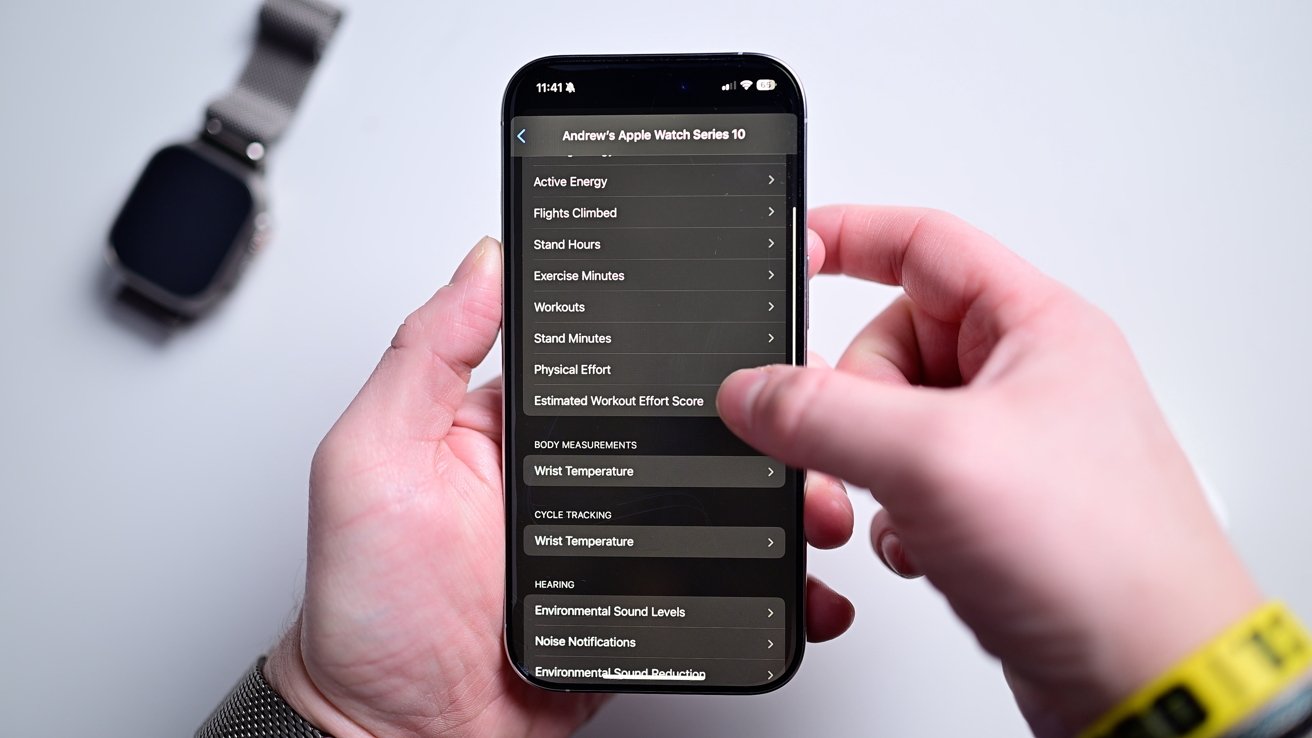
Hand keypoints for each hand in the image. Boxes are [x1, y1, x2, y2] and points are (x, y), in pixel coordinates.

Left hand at [264, 236, 856, 737]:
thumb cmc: (370, 607)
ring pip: (718, 499)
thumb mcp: (371, 458)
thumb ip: (425, 355)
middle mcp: (573, 472)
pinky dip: (767, 580)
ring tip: (816, 503)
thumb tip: (486, 262)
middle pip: (686, 425)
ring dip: (778, 497)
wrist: (404, 734)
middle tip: (801, 428)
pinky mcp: (641, 599)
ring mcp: (614, 538)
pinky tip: (798, 577)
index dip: (681, 339)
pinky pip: (717, 577)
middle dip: (758, 422)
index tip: (744, 329)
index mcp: (517, 424)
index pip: (615, 356)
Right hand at [716, 206, 1262, 736]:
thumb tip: (752, 391)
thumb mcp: (935, 460)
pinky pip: (900, 482)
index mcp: (1033, 327)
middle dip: (850, 403)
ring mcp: (1003, 447)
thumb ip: (823, 412)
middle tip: (860, 447)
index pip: (923, 243)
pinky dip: (889, 515)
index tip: (790, 254)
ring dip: (863, 468)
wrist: (1143, 678)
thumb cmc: (1102, 558)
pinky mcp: (986, 509)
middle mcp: (1021, 379)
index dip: (850, 237)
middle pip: (887, 347)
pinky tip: (918, 545)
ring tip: (893, 507)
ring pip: (884, 423)